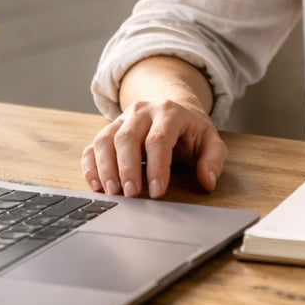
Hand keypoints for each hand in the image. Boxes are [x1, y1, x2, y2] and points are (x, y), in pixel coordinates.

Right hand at [80, 62, 226, 198]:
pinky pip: (92, 146)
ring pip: (105, 139)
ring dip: (105, 168)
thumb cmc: (190, 131)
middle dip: (127, 168)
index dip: (157, 167)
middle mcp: (142, 112)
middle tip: (131, 194)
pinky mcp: (108, 130)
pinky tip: (96, 185)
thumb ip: (213, 159)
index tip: (157, 192)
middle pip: (127, 137)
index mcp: (169, 112)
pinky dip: (90, 166)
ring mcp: (122, 120)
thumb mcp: (209, 141)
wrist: (172, 109)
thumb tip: (207, 181)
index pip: (159, 139)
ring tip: (112, 192)